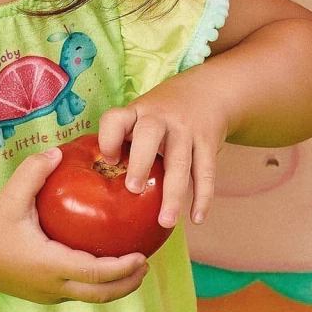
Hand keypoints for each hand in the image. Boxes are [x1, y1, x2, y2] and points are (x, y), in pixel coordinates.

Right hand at [0, 148, 148, 304]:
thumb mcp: (9, 198)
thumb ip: (32, 172)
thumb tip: (57, 151)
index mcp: (49, 264)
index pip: (95, 273)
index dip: (122, 268)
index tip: (140, 255)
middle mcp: (53, 285)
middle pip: (101, 294)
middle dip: (128, 283)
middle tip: (145, 264)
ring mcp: (50, 294)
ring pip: (92, 297)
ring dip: (116, 287)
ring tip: (134, 268)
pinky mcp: (47, 295)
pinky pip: (80, 292)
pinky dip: (99, 284)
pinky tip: (107, 267)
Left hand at [98, 79, 229, 226]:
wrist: (209, 90)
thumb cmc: (163, 113)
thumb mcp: (141, 115)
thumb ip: (124, 139)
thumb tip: (102, 179)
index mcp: (137, 112)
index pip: (116, 119)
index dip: (108, 139)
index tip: (108, 160)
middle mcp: (160, 118)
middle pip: (149, 135)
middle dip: (140, 163)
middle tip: (133, 189)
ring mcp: (186, 130)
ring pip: (180, 163)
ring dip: (173, 194)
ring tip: (165, 221)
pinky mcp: (208, 142)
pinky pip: (206, 172)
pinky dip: (203, 197)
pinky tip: (196, 218)